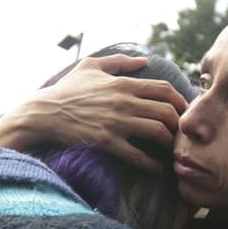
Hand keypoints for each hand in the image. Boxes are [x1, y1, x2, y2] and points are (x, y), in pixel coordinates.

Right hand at [0, 54, 187, 170]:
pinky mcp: (107, 141)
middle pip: (167, 111)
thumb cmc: (67, 89)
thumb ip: (119, 61)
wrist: (44, 113)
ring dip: (169, 143)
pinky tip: (155, 168)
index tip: (183, 112)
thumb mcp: (91, 66)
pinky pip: (137, 155)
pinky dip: (150, 164)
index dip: (180, 101)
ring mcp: (116, 122)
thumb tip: (143, 60)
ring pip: (157, 132)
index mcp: (123, 83)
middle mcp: (124, 101)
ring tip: (170, 150)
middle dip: (179, 124)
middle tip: (180, 134)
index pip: (164, 89)